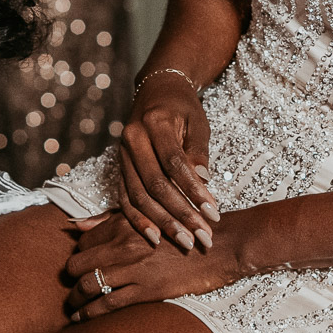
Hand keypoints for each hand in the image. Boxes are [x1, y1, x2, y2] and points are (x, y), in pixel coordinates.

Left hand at [63, 211, 247, 322]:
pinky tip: (83, 319)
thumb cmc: (184, 229)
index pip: (82, 242)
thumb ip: (108, 220)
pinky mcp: (147, 289)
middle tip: (72, 289)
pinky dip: (89, 313)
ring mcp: (134, 267)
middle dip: (70, 279)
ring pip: (87, 285)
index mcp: (123, 223)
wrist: (218, 246)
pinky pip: (108, 304)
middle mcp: (123, 243)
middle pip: (77, 264)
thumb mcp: (146, 216)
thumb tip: (74, 225)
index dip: (78, 257)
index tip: (80, 268)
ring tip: (73, 309)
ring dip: (75, 300)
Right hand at [117, 72, 217, 250]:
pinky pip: (124, 197)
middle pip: (155, 184)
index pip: (174, 163)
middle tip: (203, 237)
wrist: (157, 90)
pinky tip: (155, 237)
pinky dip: (138, 219)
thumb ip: (198, 152)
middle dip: (180, 214)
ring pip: (138, 195)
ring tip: (185, 242)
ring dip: (162, 222)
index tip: (214, 213)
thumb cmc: (183, 107)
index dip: (193, 191)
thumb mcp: (198, 122)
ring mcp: (121, 154)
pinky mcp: (118, 167)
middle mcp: (133, 139)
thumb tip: (204, 183)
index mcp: (154, 123)